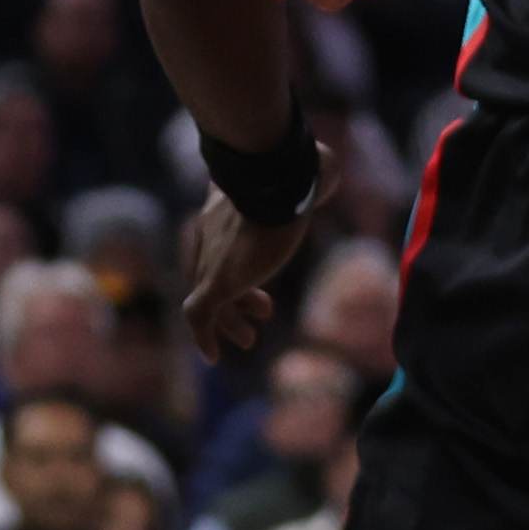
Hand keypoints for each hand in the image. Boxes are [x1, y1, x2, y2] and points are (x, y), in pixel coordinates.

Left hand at [178, 139, 337, 362]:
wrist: (277, 179)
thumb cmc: (297, 173)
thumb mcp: (301, 174)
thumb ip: (306, 178)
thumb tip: (329, 171)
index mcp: (225, 207)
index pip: (223, 241)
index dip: (244, 262)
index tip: (265, 270)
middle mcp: (211, 232)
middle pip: (215, 270)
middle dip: (239, 294)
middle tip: (263, 311)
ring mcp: (211, 257)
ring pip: (209, 295)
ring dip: (229, 318)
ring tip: (249, 339)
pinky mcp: (216, 281)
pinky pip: (199, 316)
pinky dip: (204, 337)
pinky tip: (212, 358)